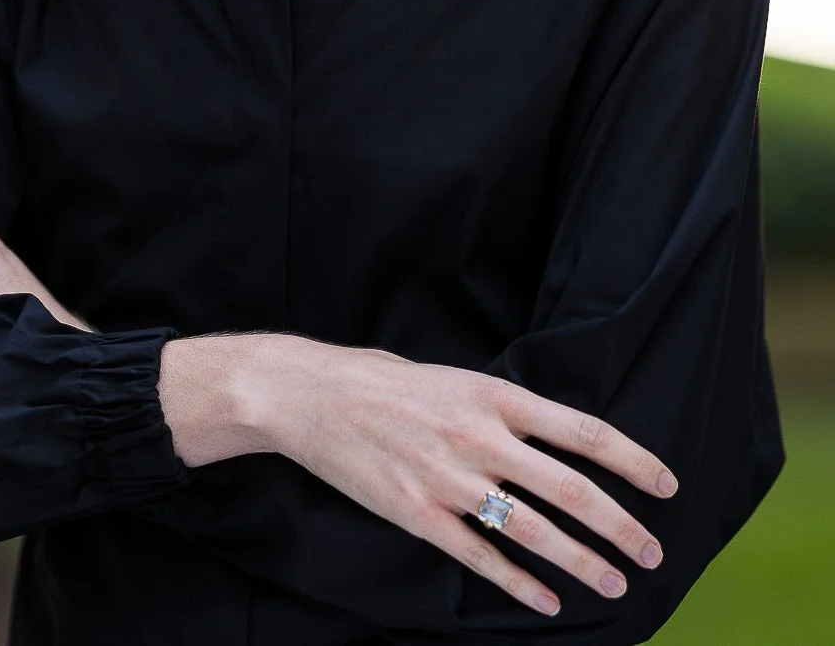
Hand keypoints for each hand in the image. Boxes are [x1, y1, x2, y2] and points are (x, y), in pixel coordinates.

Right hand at [252, 338, 677, 619]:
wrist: (312, 393)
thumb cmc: (384, 380)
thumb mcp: (454, 378)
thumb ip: (502, 409)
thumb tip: (554, 440)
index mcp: (493, 395)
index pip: (583, 431)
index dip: (632, 461)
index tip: (667, 486)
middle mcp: (479, 436)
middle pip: (570, 489)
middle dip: (619, 525)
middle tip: (653, 552)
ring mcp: (448, 479)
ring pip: (532, 530)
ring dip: (580, 561)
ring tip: (613, 582)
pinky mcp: (417, 513)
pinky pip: (479, 557)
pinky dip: (519, 584)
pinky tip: (548, 601)